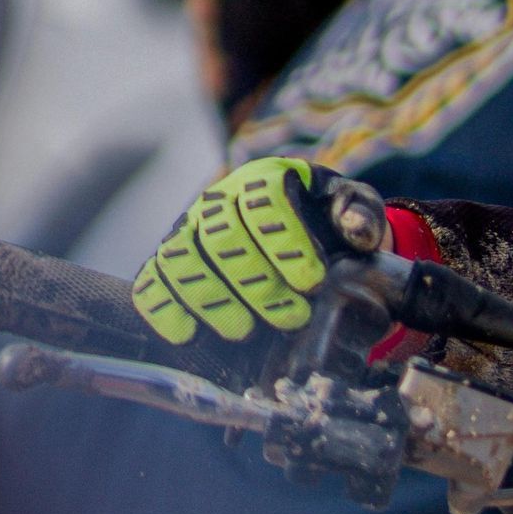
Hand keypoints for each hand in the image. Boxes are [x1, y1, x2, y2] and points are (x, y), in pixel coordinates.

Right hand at [133, 157, 354, 345]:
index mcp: (265, 179)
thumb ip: (360, 214)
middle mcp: (219, 200)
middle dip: (256, 282)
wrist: (300, 239)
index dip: (284, 242)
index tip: (312, 282)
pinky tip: (187, 334)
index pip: (264, 200)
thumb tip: (357, 230)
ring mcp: (188, 230)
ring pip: (182, 257)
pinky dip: (164, 307)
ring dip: (212, 299)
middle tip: (291, 318)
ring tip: (245, 332)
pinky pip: (152, 280)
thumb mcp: (352, 211)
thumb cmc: (325, 223)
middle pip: (222, 235)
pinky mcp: (168, 262)